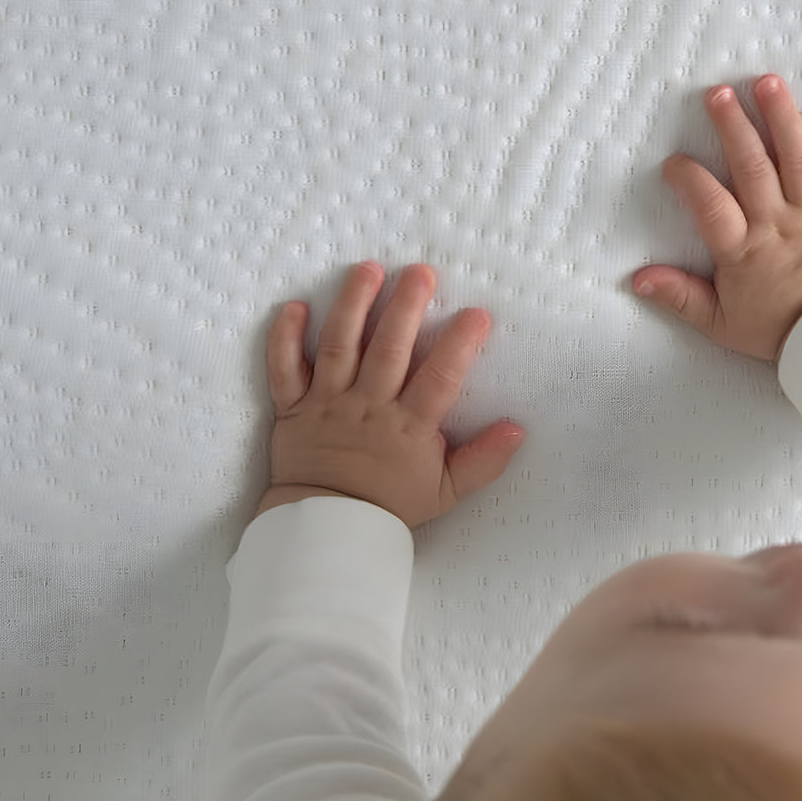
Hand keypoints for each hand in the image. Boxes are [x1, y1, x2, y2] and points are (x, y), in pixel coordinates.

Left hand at [255, 261, 526, 528]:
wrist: (326, 531)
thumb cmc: (389, 506)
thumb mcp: (446, 491)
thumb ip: (483, 461)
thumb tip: (517, 429)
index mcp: (408, 426)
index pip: (439, 379)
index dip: (459, 346)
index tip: (477, 314)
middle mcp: (368, 407)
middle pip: (387, 350)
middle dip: (405, 308)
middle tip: (420, 272)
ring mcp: (327, 403)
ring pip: (339, 347)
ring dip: (353, 306)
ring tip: (367, 270)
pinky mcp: (292, 406)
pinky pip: (283, 368)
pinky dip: (284, 338)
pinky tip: (294, 306)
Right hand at [632, 74, 801, 362]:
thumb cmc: (780, 332)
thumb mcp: (720, 323)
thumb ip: (679, 296)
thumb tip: (637, 279)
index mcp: (743, 249)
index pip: (710, 205)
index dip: (690, 179)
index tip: (674, 161)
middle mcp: (777, 223)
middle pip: (752, 167)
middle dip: (733, 127)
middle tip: (718, 93)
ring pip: (797, 158)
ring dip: (782, 118)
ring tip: (768, 82)